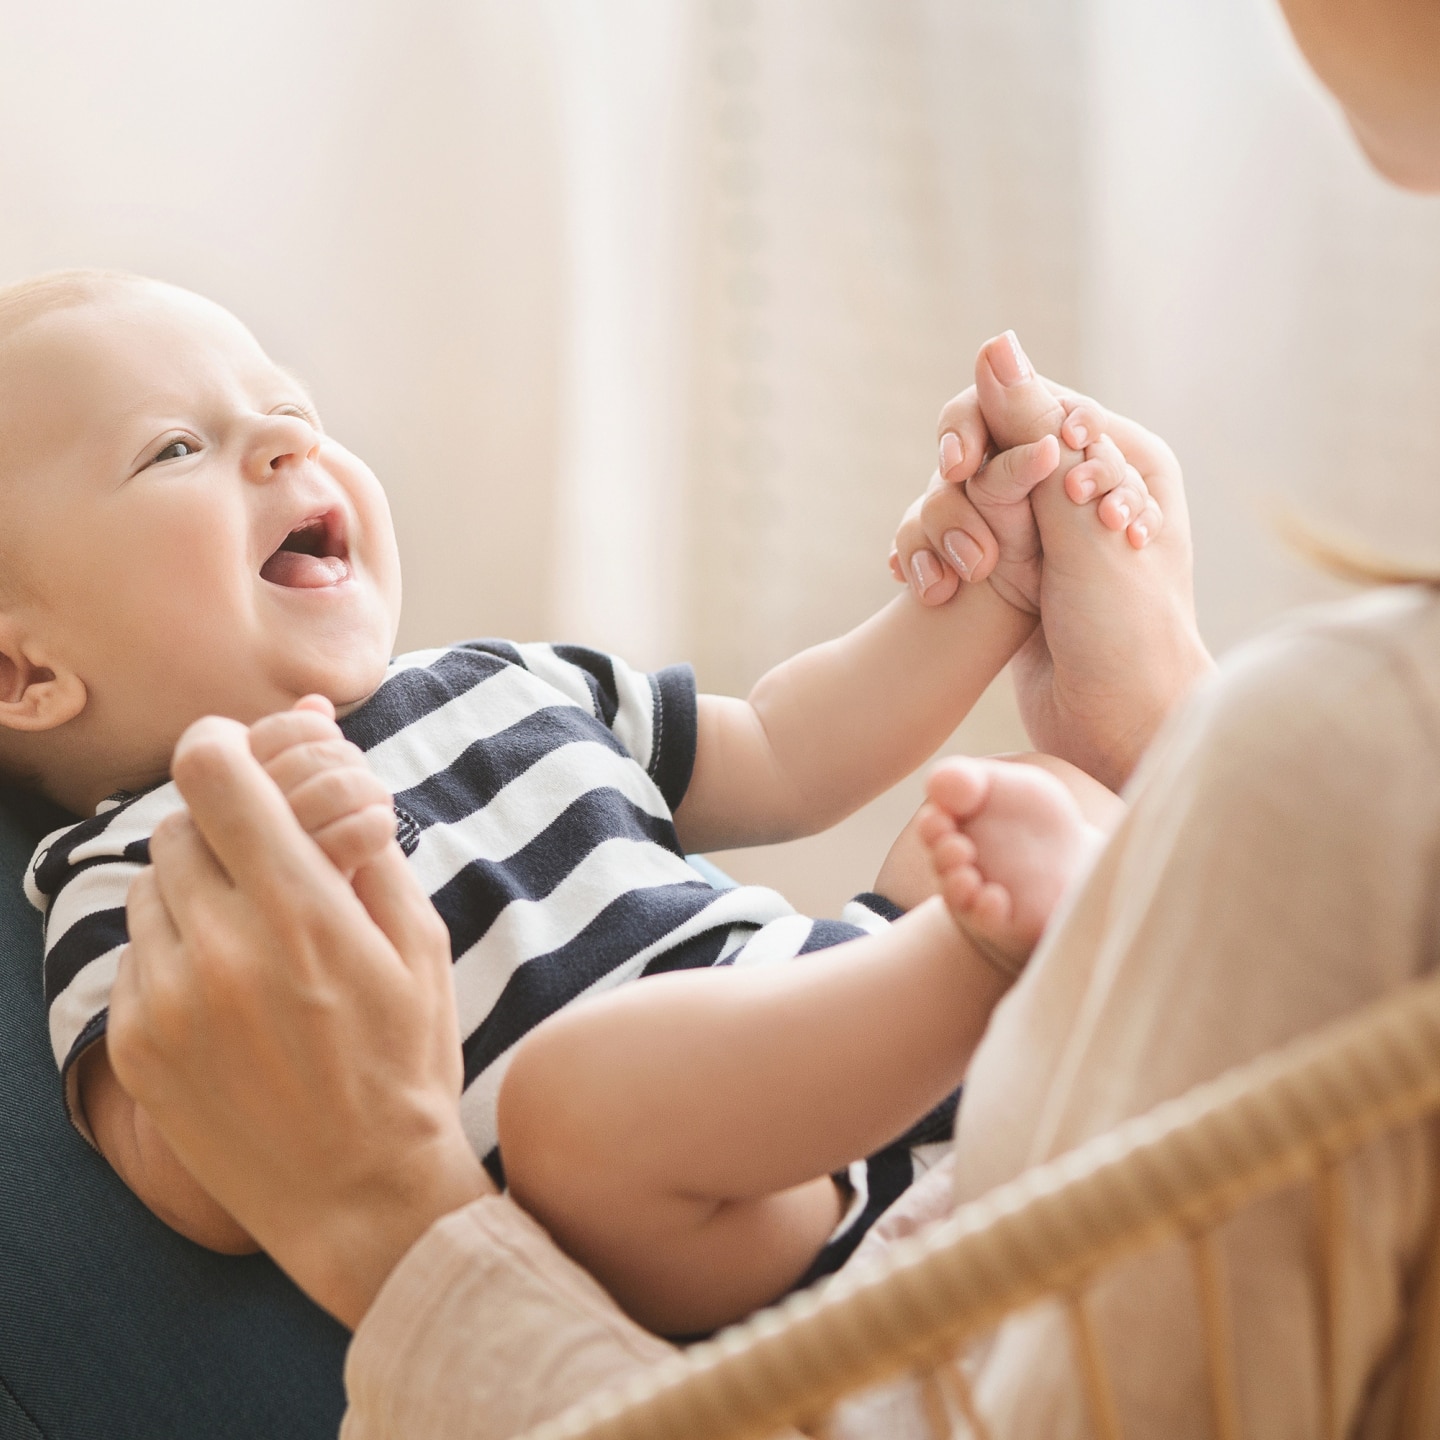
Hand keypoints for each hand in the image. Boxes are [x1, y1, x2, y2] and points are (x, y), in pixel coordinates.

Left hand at [107, 716, 492, 1328]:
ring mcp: (167, 1002)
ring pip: (149, 887)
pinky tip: (229, 991)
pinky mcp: (134, 1045)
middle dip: (222, 825)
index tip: (244, 758)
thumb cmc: (406, 1061)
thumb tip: (326, 741)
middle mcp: (222, 950)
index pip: (214, 774)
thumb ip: (367, 837)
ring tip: (253, 935)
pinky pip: (136, 952)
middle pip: (175, 824)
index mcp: (304, 914)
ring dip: (195, 886)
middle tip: (267, 860)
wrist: (360, 1198)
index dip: (224, 745)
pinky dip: (176, 948)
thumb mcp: (420, 942)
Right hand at [897, 340, 1210, 786]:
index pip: (1032, 401)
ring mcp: (1048, 530)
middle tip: (952, 535)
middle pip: (991, 442)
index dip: (982, 425)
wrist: (1118, 732)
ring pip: (964, 492)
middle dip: (958, 486)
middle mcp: (1086, 484)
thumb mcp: (1075, 522)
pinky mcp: (1017, 571)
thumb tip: (995, 342)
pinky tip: (924, 586)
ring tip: (945, 581)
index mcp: (1123, 456)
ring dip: (941, 529)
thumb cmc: (1121, 633)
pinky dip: (934, 556)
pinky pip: (958, 536)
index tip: (955, 470)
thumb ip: (1033, 433)